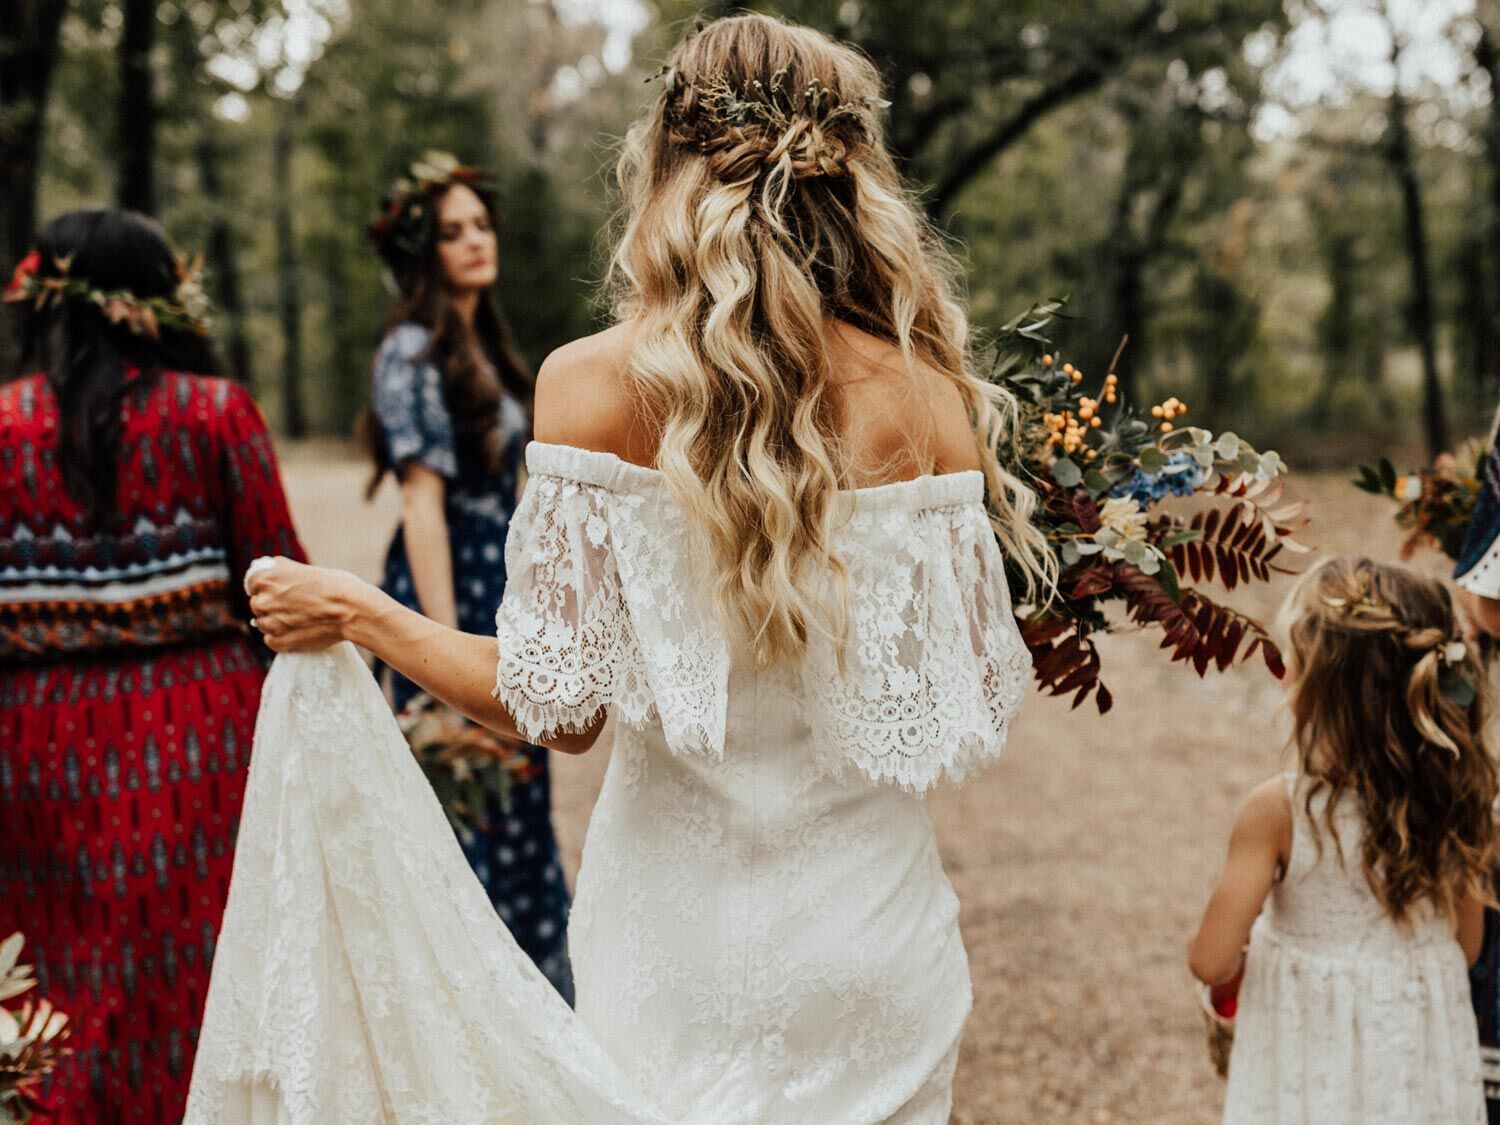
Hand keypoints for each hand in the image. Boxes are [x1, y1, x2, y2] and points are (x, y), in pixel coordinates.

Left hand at [245, 556, 370, 651]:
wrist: (352, 609)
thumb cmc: (335, 585)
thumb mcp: (305, 568)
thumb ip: (283, 570)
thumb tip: (270, 566)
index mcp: (265, 578)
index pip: (252, 583)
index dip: (267, 586)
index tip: (280, 589)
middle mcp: (262, 600)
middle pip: (258, 604)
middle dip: (272, 605)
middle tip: (295, 605)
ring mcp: (269, 623)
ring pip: (264, 623)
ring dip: (276, 622)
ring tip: (300, 619)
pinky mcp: (278, 641)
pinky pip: (271, 640)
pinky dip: (282, 637)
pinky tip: (299, 631)